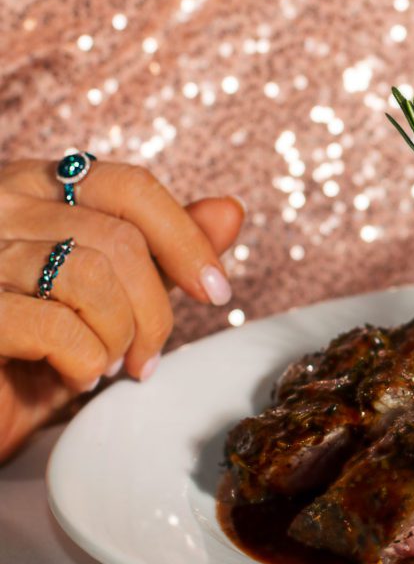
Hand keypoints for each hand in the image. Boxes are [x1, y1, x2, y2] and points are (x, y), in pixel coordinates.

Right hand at [0, 159, 244, 461]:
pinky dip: (84, 360)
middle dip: (153, 310)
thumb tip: (230, 210)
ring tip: (108, 366)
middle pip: (120, 237)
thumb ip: (163, 253)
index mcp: (33, 187)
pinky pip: (53, 325)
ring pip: (91, 275)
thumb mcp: (111, 298)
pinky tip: (77, 376)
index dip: (186, 239)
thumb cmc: (36, 352)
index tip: (216, 292)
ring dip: (119, 336)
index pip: (130, 187)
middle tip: (146, 358)